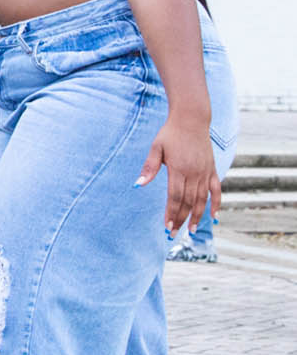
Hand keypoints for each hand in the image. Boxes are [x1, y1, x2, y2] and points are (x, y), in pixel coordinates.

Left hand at [137, 119, 219, 234]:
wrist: (192, 120)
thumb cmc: (170, 134)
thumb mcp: (156, 148)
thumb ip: (149, 167)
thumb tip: (138, 185)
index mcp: (179, 169)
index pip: (174, 197)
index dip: (171, 213)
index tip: (166, 227)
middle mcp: (194, 173)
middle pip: (187, 202)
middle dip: (180, 219)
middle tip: (173, 235)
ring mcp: (205, 172)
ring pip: (202, 199)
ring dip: (197, 216)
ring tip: (191, 231)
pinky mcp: (212, 170)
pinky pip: (216, 190)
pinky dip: (216, 204)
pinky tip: (214, 217)